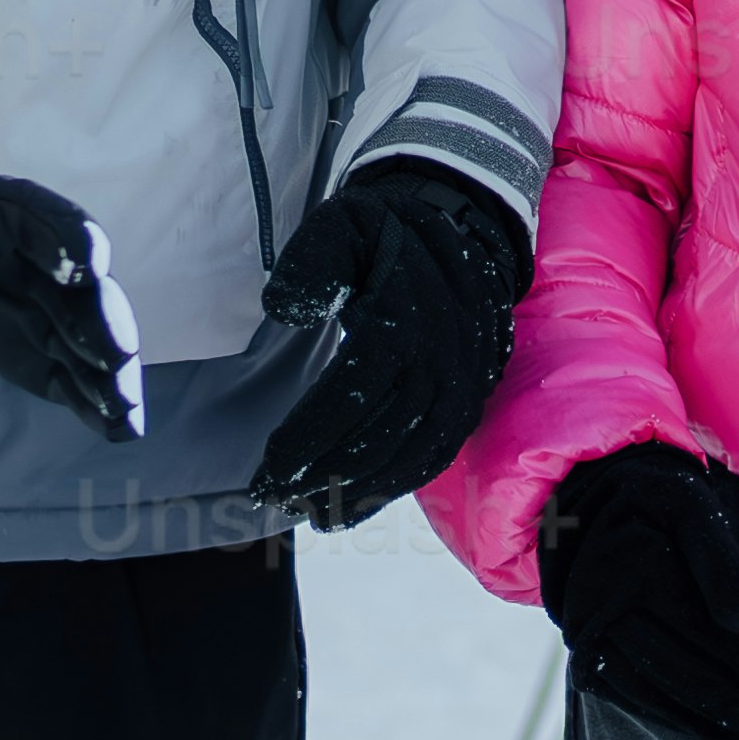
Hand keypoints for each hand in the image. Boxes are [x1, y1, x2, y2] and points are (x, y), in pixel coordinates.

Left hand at [0, 155, 143, 428]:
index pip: (45, 218)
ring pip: (90, 341)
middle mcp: (45, 262)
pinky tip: (118, 428)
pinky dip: (96, 403)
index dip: (69, 240)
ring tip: (122, 405)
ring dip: (110, 373)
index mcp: (7, 214)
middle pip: (82, 289)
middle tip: (118, 353)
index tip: (85, 265)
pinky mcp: (46, 356)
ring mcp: (51, 312)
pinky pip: (74, 378)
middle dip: (102, 320)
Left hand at [244, 162, 532, 530]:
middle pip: (379, 438)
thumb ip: (309, 263)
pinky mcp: (473, 396)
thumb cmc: (383, 232)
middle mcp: (439, 360)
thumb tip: (283, 309)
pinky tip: (361, 501)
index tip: (265, 472)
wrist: (458, 224)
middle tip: (277, 500)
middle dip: (324, 478)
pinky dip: (399, 485)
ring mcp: (463, 382)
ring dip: (363, 494)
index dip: (306, 441)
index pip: (348, 398)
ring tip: (316, 515)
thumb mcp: (339, 226)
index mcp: (402, 321)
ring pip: (413, 456)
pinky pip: (438, 453)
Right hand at [541, 442, 738, 739]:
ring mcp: (586, 632)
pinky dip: (662, 715)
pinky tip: (697, 728)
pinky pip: (624, 695)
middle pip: (673, 665)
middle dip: (722, 697)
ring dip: (694, 720)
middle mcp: (602, 603)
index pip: (698, 626)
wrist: (588, 509)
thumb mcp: (691, 507)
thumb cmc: (654, 504)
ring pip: (647, 689)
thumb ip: (721, 560)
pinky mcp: (582, 653)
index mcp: (634, 565)